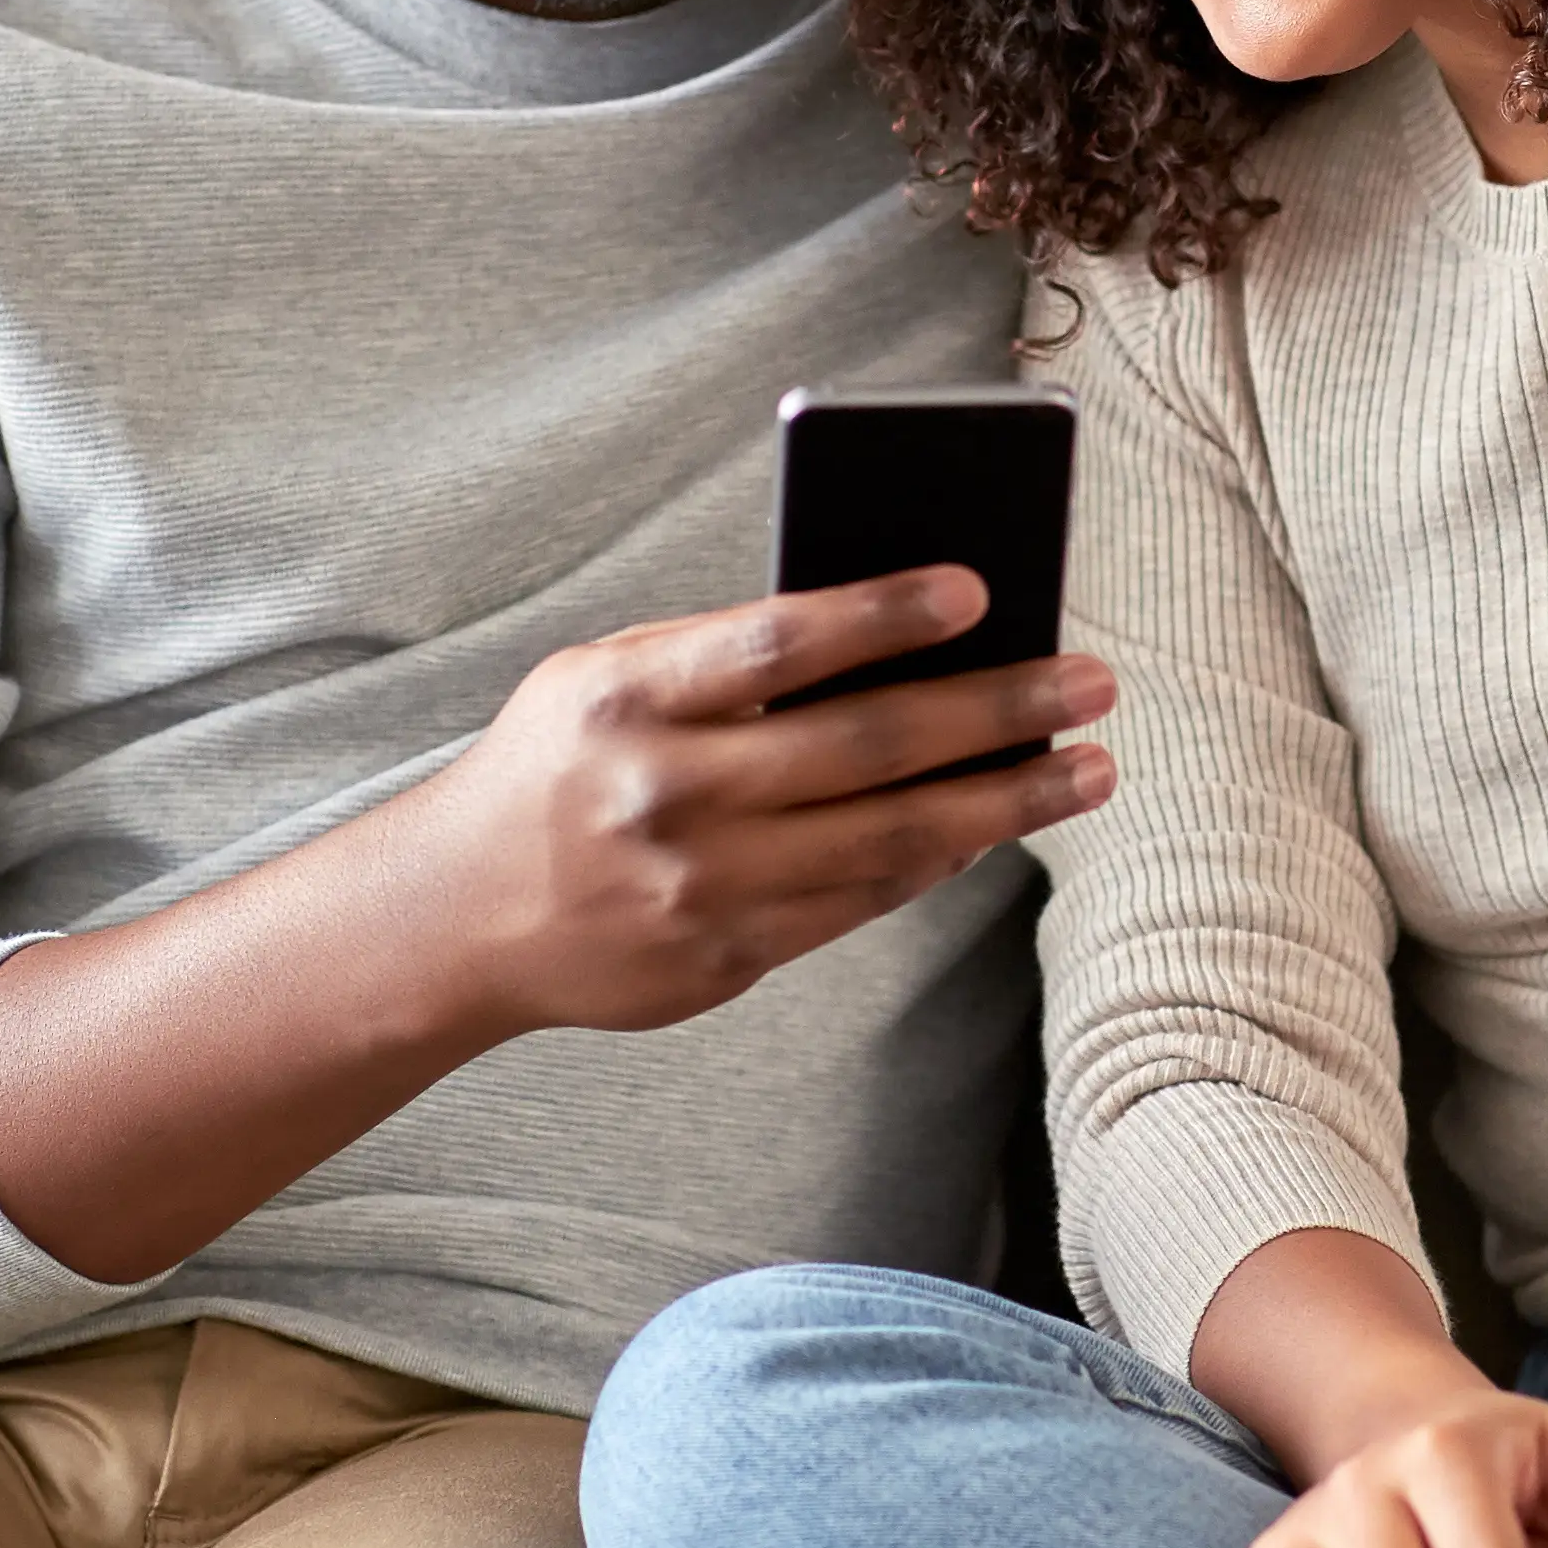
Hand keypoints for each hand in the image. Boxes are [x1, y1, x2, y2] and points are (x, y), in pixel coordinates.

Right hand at [407, 572, 1109, 1038]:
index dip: (884, 613)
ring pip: (889, 839)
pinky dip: (940, 860)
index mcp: (631, 698)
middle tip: (1091, 681)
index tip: (981, 589)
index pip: (778, 642)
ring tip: (1088, 767)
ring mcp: (701, 887)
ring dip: (1006, 800)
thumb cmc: (558, 766)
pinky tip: (996, 824)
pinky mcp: (726, 958)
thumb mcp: (605, 676)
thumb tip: (892, 631)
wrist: (456, 916)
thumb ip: (722, 655)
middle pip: (865, 747)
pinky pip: (862, 902)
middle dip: (997, 710)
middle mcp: (668, 794)